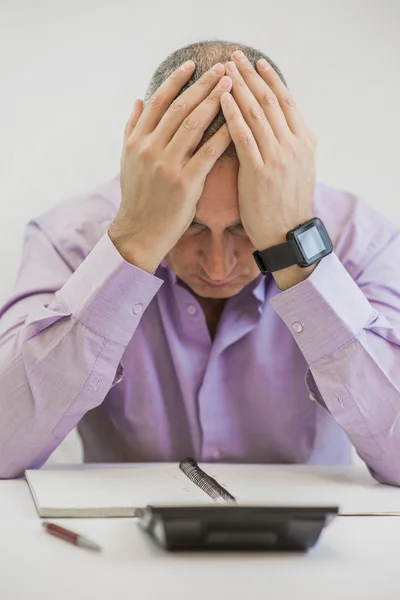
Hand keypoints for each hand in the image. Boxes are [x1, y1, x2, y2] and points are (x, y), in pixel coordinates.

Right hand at [109, 61, 232, 272]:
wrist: (140, 233)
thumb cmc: (138, 197)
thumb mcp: (127, 160)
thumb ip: (132, 128)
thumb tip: (137, 100)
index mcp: (137, 140)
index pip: (158, 102)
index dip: (177, 80)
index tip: (193, 64)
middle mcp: (150, 148)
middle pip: (180, 108)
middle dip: (202, 85)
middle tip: (223, 68)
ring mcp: (167, 165)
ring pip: (194, 124)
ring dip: (215, 101)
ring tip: (232, 85)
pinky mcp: (185, 183)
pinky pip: (208, 152)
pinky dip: (223, 134)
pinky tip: (238, 122)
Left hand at [220, 51, 317, 288]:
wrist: (287, 234)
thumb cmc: (288, 203)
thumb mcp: (300, 168)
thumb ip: (291, 143)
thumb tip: (279, 123)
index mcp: (305, 140)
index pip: (286, 100)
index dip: (270, 79)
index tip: (256, 63)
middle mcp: (294, 144)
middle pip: (270, 99)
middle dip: (250, 76)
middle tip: (234, 57)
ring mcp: (278, 157)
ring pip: (256, 112)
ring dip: (238, 87)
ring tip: (222, 71)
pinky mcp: (259, 171)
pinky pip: (243, 136)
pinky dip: (232, 114)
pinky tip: (221, 99)